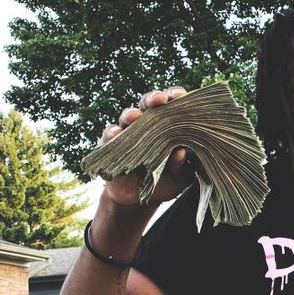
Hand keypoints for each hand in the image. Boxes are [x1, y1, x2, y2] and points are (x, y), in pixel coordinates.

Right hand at [100, 86, 195, 206]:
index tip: (180, 95)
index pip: (173, 105)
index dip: (176, 97)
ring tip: (135, 116)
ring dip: (131, 114)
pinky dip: (112, 133)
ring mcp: (129, 132)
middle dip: (153, 98)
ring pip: (128, 116)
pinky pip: (110, 135)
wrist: (142, 199)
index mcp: (170, 125)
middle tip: (159, 99)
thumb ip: (183, 165)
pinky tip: (116, 133)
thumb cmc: (167, 181)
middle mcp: (149, 124)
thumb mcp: (181, 176)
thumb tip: (181, 152)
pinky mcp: (112, 144)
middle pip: (149, 104)